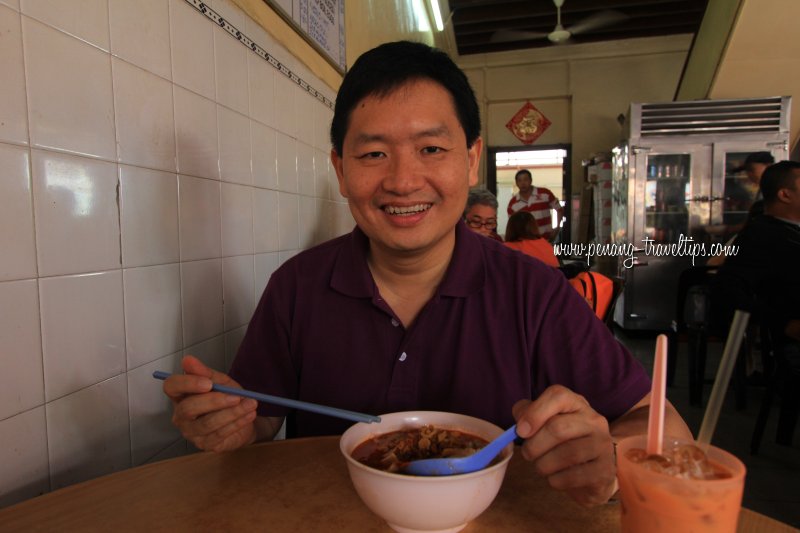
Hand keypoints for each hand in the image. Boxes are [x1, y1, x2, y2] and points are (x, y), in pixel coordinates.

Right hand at [163, 355, 257, 451]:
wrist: (243, 418)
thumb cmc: (227, 398)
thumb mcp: (219, 381)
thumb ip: (205, 372)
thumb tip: (188, 360)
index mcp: (180, 395)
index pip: (171, 387)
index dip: (187, 384)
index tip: (207, 382)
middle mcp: (181, 416)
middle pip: (188, 409)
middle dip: (214, 401)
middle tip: (236, 396)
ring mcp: (192, 433)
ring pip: (207, 424)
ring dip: (232, 413)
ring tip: (250, 404)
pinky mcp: (206, 445)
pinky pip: (220, 434)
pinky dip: (237, 423)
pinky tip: (249, 415)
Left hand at [513, 385, 616, 506]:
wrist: (594, 468)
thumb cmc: (563, 440)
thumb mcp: (545, 421)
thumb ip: (528, 414)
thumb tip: (520, 423)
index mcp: (576, 403)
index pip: (557, 396)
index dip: (534, 413)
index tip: (520, 431)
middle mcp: (594, 420)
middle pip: (557, 428)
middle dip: (534, 445)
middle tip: (528, 454)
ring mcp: (602, 445)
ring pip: (566, 454)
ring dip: (543, 465)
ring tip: (540, 467)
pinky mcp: (605, 470)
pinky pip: (573, 477)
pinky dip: (556, 480)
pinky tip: (555, 478)